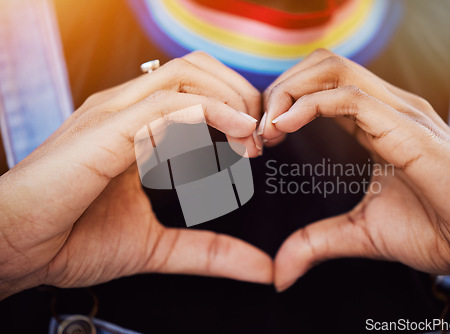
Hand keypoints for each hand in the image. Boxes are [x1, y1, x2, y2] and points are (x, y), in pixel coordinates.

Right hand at [0, 51, 270, 298]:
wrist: (15, 249)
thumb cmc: (71, 241)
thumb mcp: (158, 246)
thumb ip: (210, 252)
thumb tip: (260, 268)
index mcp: (135, 127)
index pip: (195, 87)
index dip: (235, 106)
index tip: (257, 144)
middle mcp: (124, 110)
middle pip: (196, 68)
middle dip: (240, 93)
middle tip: (262, 134)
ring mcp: (113, 113)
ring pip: (186, 75)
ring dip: (231, 99)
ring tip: (251, 138)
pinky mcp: (106, 129)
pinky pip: (167, 104)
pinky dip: (210, 112)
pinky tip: (235, 133)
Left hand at [263, 49, 449, 291]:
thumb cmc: (435, 232)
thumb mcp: (360, 233)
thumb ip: (317, 242)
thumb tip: (281, 270)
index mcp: (377, 122)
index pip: (322, 85)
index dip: (285, 102)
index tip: (262, 136)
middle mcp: (388, 107)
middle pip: (322, 65)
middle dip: (282, 89)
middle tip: (260, 128)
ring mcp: (400, 112)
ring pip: (332, 70)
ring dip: (289, 93)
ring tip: (269, 129)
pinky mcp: (407, 128)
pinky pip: (349, 97)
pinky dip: (308, 105)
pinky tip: (284, 128)